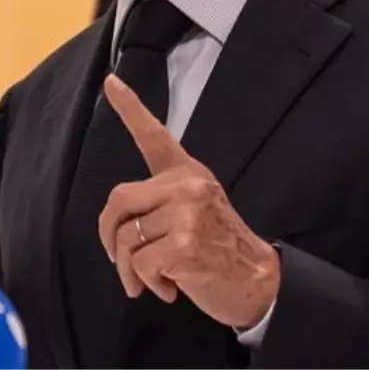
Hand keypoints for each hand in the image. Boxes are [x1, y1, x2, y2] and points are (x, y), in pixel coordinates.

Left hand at [97, 75, 278, 328]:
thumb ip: (159, 203)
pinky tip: (169, 288)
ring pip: (126, 238)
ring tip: (153, 279)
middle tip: (118, 260)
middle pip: (118, 201)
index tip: (110, 81)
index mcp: (187, 172)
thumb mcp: (195, 210)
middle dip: (109, 235)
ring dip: (129, 269)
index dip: (129, 107)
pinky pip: (139, 264)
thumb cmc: (219, 249)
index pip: (153, 135)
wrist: (259, 281)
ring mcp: (186, 213)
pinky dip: (147, 283)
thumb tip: (116, 225)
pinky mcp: (183, 244)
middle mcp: (186, 185)